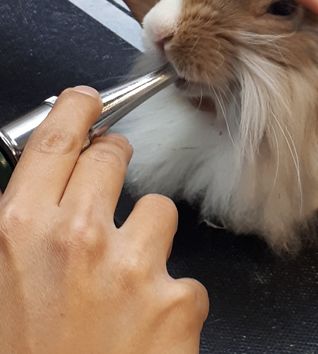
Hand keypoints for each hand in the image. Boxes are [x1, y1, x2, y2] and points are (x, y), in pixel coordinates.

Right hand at [0, 87, 207, 353]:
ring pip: (158, 211)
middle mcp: (77, 239)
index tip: (87, 102)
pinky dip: (170, 296)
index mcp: (18, 234)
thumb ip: (17, 237)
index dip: (77, 111)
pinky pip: (184, 275)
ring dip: (146, 238)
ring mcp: (133, 266)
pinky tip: (144, 330)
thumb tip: (34, 203)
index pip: (56, 141)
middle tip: (107, 189)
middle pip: (116, 156)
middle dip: (115, 163)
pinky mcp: (177, 299)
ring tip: (121, 285)